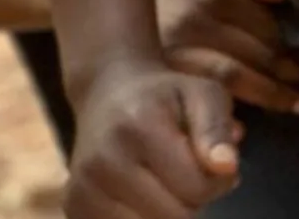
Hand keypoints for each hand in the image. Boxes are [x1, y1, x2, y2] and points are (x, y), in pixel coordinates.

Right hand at [67, 60, 240, 218]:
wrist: (107, 92)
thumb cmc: (166, 95)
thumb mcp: (203, 93)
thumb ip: (217, 128)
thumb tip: (226, 167)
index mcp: (139, 128)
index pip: (196, 188)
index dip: (218, 181)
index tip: (215, 163)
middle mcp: (102, 160)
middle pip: (175, 216)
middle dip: (193, 199)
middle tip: (187, 171)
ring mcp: (82, 188)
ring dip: (168, 212)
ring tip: (164, 179)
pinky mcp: (73, 207)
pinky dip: (143, 218)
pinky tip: (141, 193)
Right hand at [154, 0, 298, 114]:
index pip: (267, 28)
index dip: (294, 47)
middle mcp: (194, 22)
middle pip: (253, 55)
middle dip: (287, 74)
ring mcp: (173, 49)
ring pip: (230, 79)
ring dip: (267, 95)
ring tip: (294, 104)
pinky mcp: (159, 69)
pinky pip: (198, 95)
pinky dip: (224, 112)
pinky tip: (245, 125)